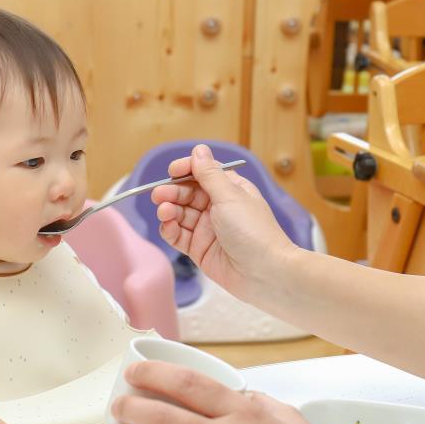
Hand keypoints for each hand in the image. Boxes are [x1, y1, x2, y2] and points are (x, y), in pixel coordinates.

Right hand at [150, 144, 295, 302]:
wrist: (265, 273)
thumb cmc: (253, 231)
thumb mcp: (230, 196)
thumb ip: (209, 175)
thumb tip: (199, 149)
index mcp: (230, 190)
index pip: (203, 173)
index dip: (186, 170)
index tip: (172, 171)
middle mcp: (218, 207)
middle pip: (187, 193)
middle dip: (172, 192)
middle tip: (159, 194)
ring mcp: (207, 229)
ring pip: (180, 214)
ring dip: (168, 210)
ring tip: (165, 212)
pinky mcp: (199, 249)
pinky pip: (178, 236)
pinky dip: (170, 230)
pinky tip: (168, 226)